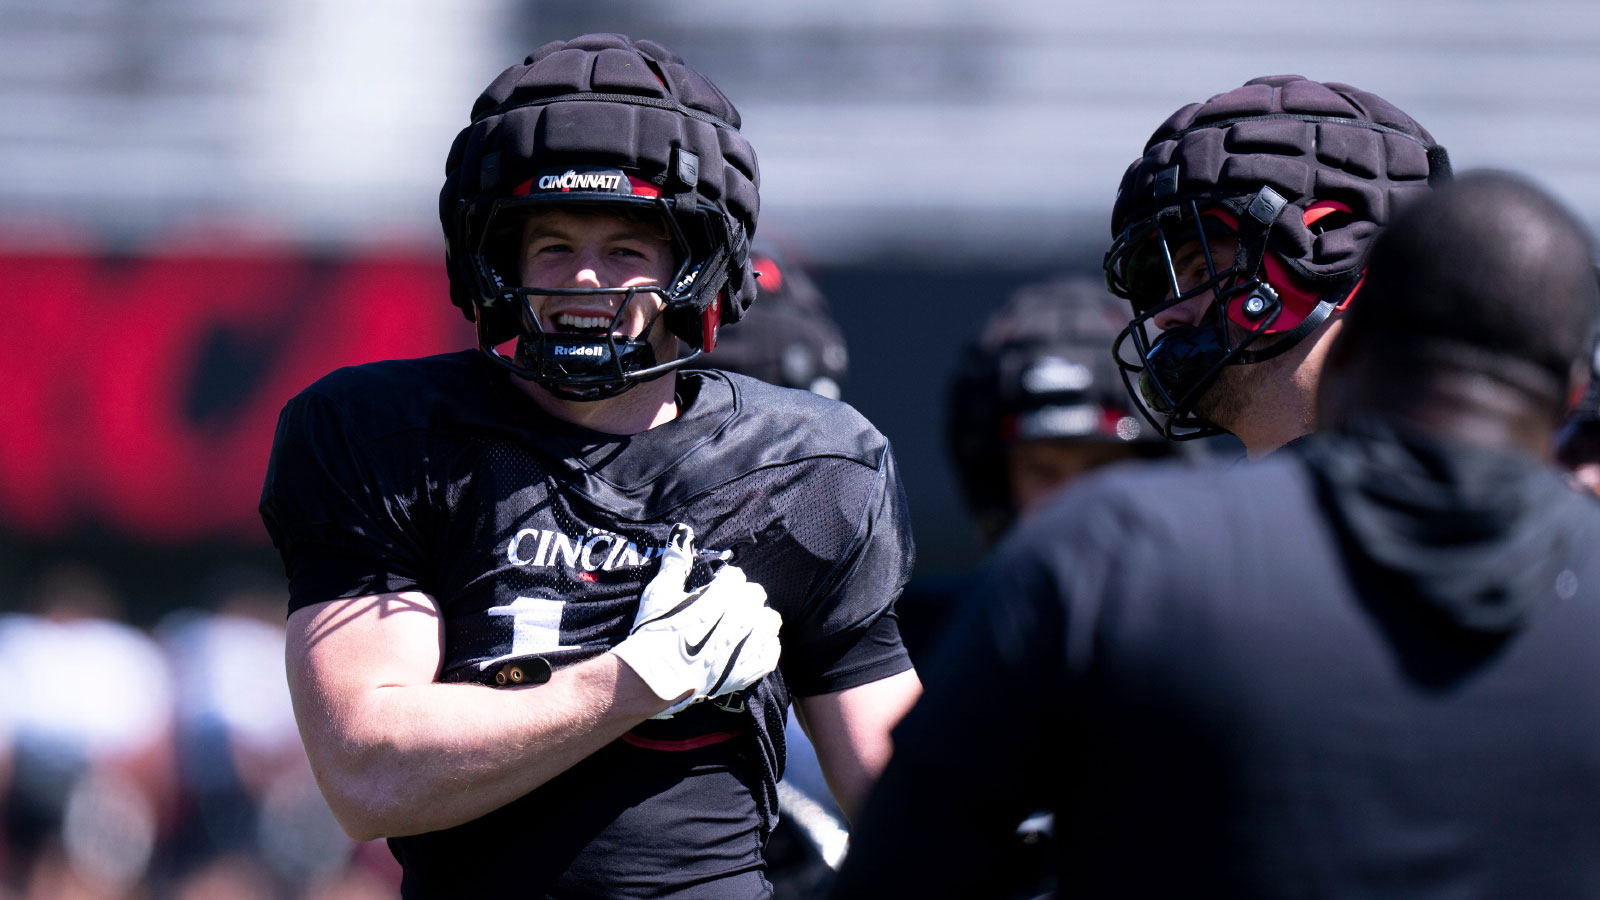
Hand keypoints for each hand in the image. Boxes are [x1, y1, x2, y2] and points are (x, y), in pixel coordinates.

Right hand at [612, 524, 781, 717]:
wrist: (648, 680)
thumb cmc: (652, 634)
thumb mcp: (658, 594)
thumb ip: (675, 563)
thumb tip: (682, 533)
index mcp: (713, 601)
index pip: (736, 577)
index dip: (727, 578)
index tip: (718, 585)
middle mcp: (732, 624)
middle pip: (756, 596)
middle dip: (744, 595)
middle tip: (731, 602)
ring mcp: (740, 651)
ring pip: (770, 623)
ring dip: (759, 618)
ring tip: (746, 621)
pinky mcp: (742, 675)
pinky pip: (771, 656)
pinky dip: (767, 646)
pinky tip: (754, 643)